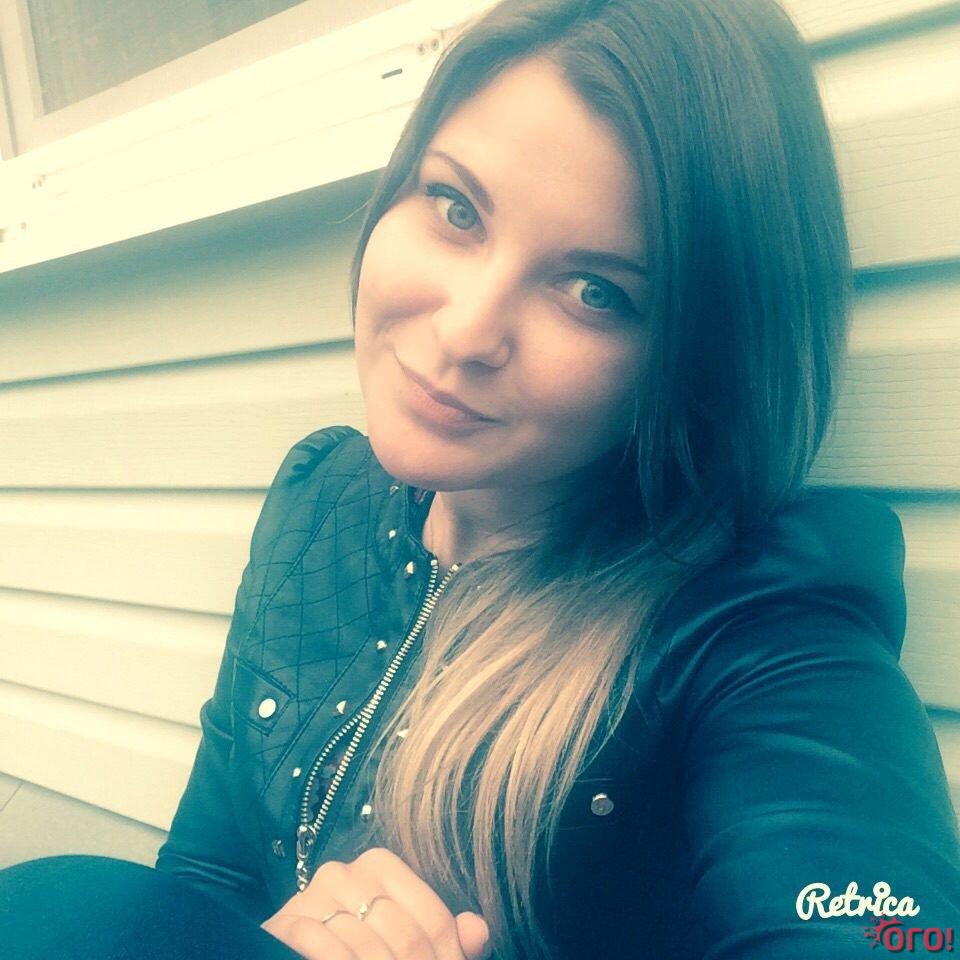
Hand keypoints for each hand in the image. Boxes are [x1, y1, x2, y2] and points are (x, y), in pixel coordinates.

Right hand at [261, 847, 491, 959]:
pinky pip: (322, 946)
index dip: (447, 956)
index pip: (432, 918)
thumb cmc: (355, 946)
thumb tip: (479, 933)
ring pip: (365, 945)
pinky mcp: (285, 922)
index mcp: (381, 866)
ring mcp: (313, 895)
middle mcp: (347, 873)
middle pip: (402, 933)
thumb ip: (444, 937)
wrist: (294, 949)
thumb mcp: (401, 938)